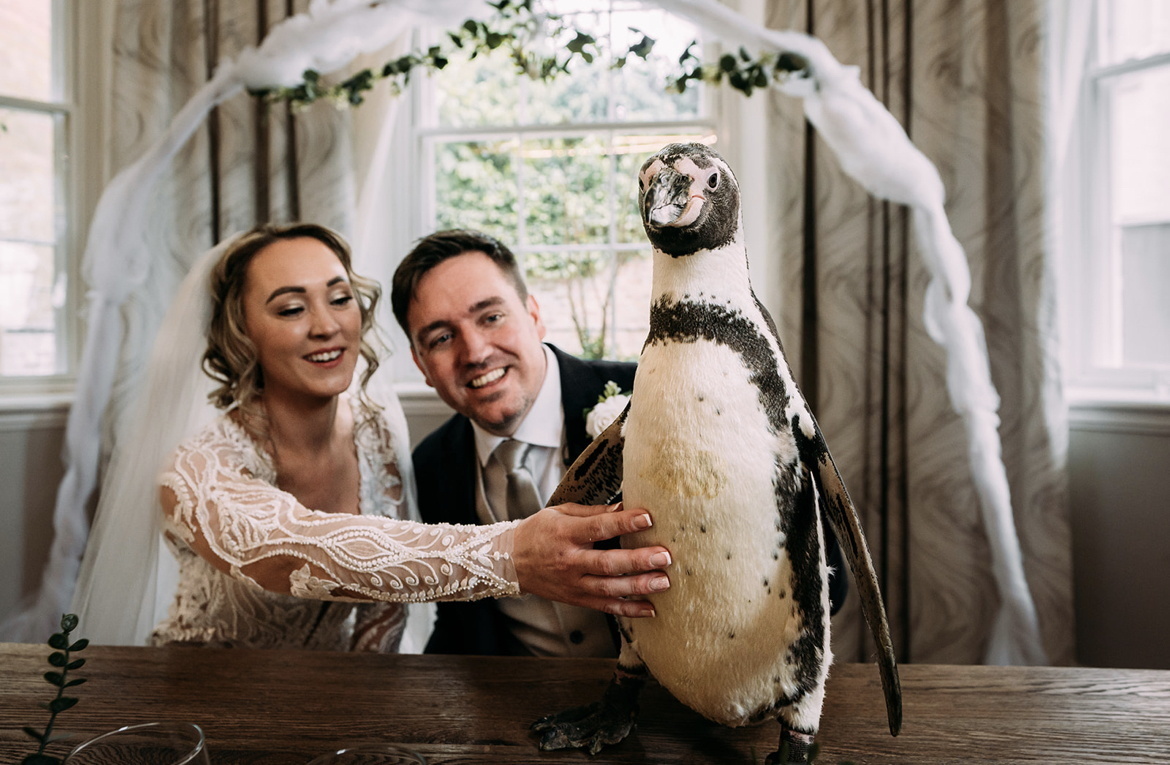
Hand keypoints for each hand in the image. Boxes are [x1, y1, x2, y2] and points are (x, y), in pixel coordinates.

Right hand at [512, 503, 671, 617]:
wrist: (511, 562)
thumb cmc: (539, 532)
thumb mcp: (561, 513)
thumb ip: (593, 512)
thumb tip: (625, 507)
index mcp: (566, 534)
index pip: (598, 528)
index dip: (623, 523)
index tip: (647, 518)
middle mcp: (570, 561)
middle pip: (608, 563)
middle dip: (638, 560)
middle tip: (664, 556)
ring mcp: (573, 584)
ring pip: (610, 588)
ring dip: (639, 586)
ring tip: (663, 581)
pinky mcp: (577, 599)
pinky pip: (606, 607)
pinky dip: (629, 610)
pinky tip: (650, 609)